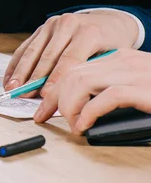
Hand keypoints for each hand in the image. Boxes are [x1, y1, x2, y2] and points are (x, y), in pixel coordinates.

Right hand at [3, 11, 137, 97]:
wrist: (108, 21)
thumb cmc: (111, 45)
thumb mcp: (111, 57)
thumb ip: (92, 73)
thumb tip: (72, 98)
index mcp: (88, 33)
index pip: (69, 59)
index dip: (56, 79)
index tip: (45, 95)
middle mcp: (68, 25)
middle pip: (47, 56)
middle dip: (33, 78)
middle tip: (23, 95)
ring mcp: (53, 24)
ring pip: (33, 51)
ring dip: (20, 72)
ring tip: (11, 88)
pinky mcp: (42, 28)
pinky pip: (26, 47)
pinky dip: (16, 63)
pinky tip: (9, 77)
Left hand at [34, 50, 150, 134]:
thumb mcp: (133, 83)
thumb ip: (109, 86)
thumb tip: (83, 107)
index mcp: (117, 58)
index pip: (74, 68)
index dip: (53, 89)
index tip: (41, 107)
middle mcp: (122, 61)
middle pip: (73, 74)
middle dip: (54, 98)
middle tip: (46, 117)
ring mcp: (133, 73)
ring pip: (83, 82)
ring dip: (69, 106)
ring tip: (71, 124)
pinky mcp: (144, 89)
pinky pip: (108, 97)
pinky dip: (90, 112)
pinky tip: (84, 124)